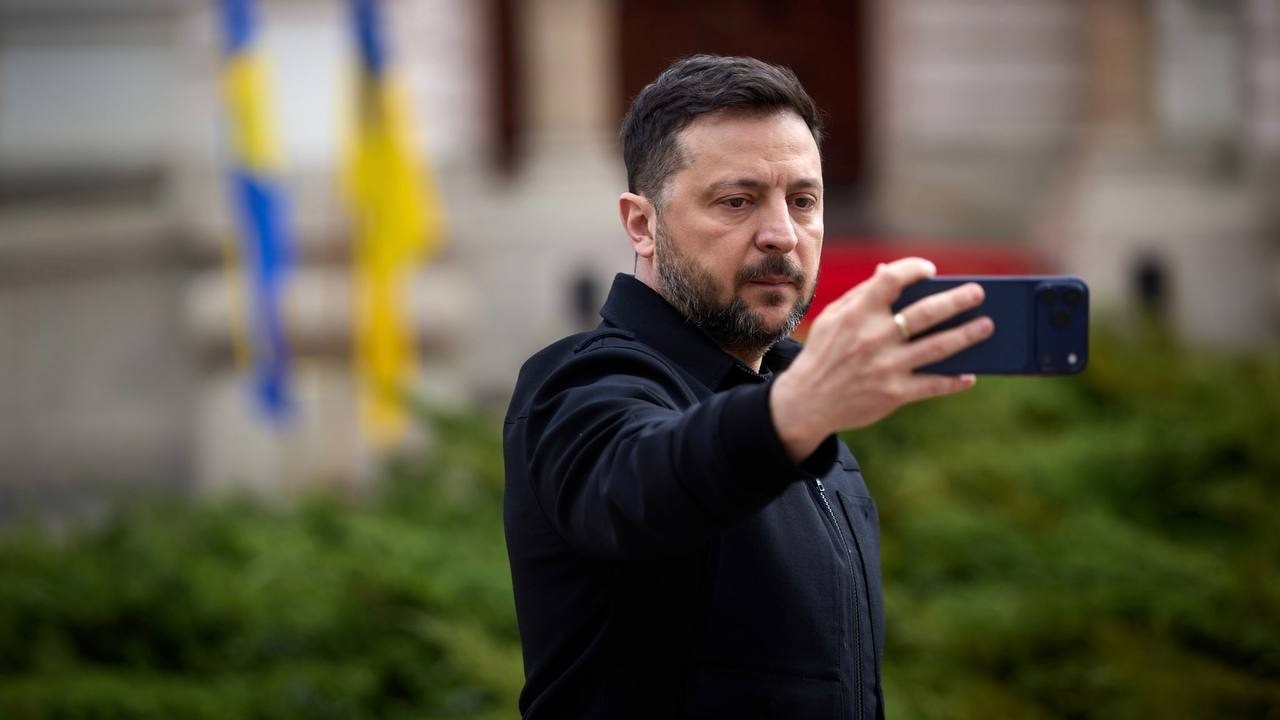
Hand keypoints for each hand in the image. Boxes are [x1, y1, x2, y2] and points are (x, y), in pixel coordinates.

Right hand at [770, 257, 993, 461]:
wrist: (807, 402)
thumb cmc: (823, 353)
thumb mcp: (832, 318)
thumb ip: (860, 294)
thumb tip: (887, 271)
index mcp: (856, 314)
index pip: (890, 280)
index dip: (913, 269)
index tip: (930, 270)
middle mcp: (873, 338)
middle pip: (925, 313)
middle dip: (957, 300)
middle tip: (978, 292)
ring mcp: (886, 367)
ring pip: (937, 348)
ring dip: (967, 335)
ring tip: (987, 325)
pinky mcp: (893, 394)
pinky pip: (933, 385)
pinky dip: (954, 381)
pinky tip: (970, 375)